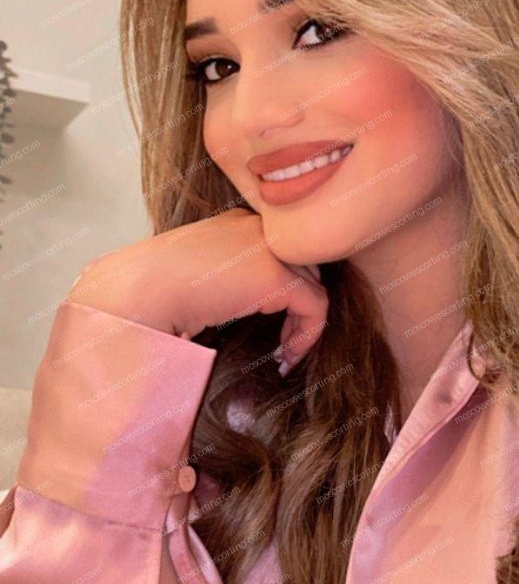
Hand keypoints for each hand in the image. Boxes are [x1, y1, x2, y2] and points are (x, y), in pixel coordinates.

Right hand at [67, 211, 327, 368]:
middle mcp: (256, 227)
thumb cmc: (150, 291)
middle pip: (302, 266)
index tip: (269, 325)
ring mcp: (269, 248)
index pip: (277, 252)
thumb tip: (231, 306)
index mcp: (234, 225)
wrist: (138, 290)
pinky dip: (306, 336)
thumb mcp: (191, 277)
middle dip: (298, 305)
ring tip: (283, 354)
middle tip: (281, 343)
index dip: (282, 290)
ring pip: (313, 285)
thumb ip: (221, 281)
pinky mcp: (277, 276)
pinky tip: (284, 358)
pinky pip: (315, 307)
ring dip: (303, 324)